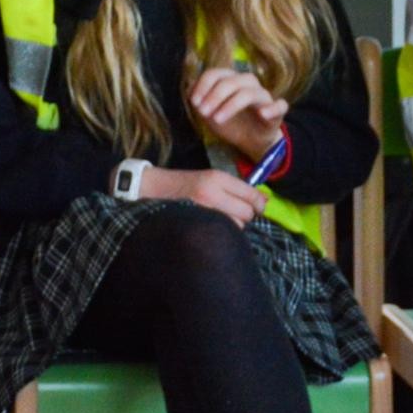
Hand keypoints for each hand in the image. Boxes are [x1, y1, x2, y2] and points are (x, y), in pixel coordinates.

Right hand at [138, 167, 265, 227]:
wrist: (147, 189)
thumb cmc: (181, 185)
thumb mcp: (208, 179)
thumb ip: (236, 189)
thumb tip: (265, 202)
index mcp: (216, 178)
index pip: (252, 196)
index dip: (258, 205)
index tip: (256, 209)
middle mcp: (212, 193)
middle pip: (247, 213)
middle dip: (245, 216)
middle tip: (232, 214)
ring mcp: (203, 211)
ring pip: (237, 227)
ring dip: (233, 226)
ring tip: (218, 220)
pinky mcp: (196, 225)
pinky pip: (223, 234)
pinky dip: (222, 234)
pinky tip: (212, 228)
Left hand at [188, 66, 287, 161]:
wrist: (250, 141)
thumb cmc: (230, 123)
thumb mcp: (209, 112)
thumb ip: (198, 100)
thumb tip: (190, 91)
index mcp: (231, 79)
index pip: (216, 74)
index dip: (203, 86)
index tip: (195, 103)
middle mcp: (248, 84)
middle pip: (231, 81)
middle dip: (214, 96)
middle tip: (203, 112)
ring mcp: (263, 97)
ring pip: (249, 93)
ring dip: (231, 105)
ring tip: (218, 119)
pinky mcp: (277, 112)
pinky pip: (280, 106)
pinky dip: (273, 108)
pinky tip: (262, 114)